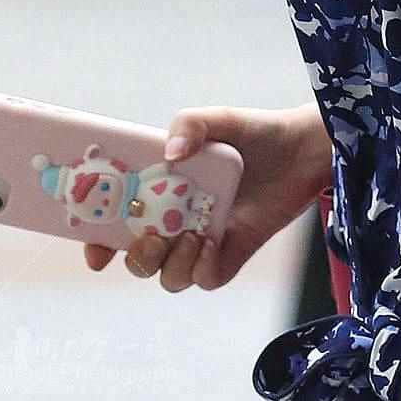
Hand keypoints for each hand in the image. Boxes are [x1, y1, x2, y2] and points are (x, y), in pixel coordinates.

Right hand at [83, 103, 332, 293]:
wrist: (303, 151)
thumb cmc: (255, 133)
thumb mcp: (219, 120)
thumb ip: (190, 125)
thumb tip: (169, 156)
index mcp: (156, 191)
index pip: (114, 224)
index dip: (98, 242)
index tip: (96, 253)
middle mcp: (173, 220)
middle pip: (138, 260)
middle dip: (137, 258)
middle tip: (151, 237)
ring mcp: (201, 241)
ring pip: (169, 276)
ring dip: (172, 263)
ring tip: (191, 234)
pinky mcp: (230, 254)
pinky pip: (206, 279)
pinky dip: (203, 269)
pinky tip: (212, 241)